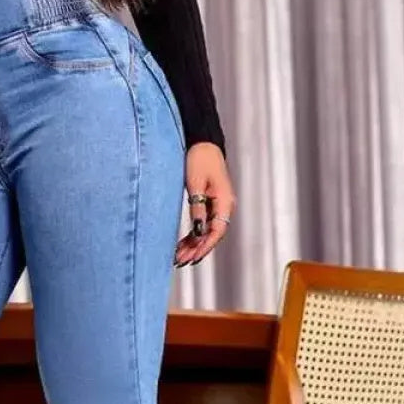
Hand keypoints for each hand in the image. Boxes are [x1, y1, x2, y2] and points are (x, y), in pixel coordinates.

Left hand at [175, 141, 233, 266]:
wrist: (203, 142)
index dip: (204, 246)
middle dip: (196, 250)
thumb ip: (197, 207)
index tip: (192, 257)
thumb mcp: (195, 183)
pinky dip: (193, 235)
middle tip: (181, 261)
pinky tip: (182, 244)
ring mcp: (218, 205)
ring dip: (193, 245)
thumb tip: (198, 231)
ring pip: (206, 232)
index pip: (217, 231)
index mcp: (225, 201)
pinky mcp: (210, 203)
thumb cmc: (199, 158)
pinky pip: (203, 224)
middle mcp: (224, 206)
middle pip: (212, 235)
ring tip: (178, 257)